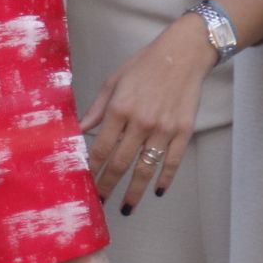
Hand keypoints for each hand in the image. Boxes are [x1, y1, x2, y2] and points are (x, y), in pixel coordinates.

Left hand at [80, 13, 212, 217]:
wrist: (183, 54)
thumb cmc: (146, 64)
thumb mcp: (115, 80)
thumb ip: (97, 108)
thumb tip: (79, 130)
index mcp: (120, 109)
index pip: (101, 148)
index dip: (91, 170)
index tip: (86, 184)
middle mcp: (141, 122)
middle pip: (120, 163)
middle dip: (108, 186)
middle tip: (101, 203)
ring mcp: (164, 129)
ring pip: (146, 169)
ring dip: (135, 192)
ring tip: (127, 208)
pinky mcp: (184, 131)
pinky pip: (173, 162)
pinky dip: (165, 179)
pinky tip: (157, 191)